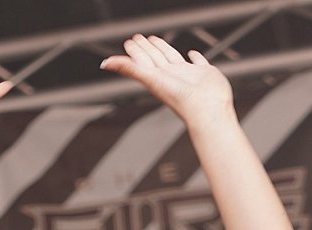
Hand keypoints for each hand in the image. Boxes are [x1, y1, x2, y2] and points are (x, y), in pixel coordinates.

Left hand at [100, 35, 233, 124]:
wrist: (206, 110)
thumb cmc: (181, 99)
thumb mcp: (150, 79)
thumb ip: (129, 68)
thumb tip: (105, 63)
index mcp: (159, 78)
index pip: (144, 61)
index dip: (136, 51)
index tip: (130, 42)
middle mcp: (172, 76)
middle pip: (156, 58)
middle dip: (146, 48)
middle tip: (138, 38)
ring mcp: (189, 75)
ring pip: (174, 58)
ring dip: (164, 49)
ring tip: (156, 41)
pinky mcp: (205, 74)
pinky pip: (199, 62)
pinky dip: (196, 57)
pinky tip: (192, 53)